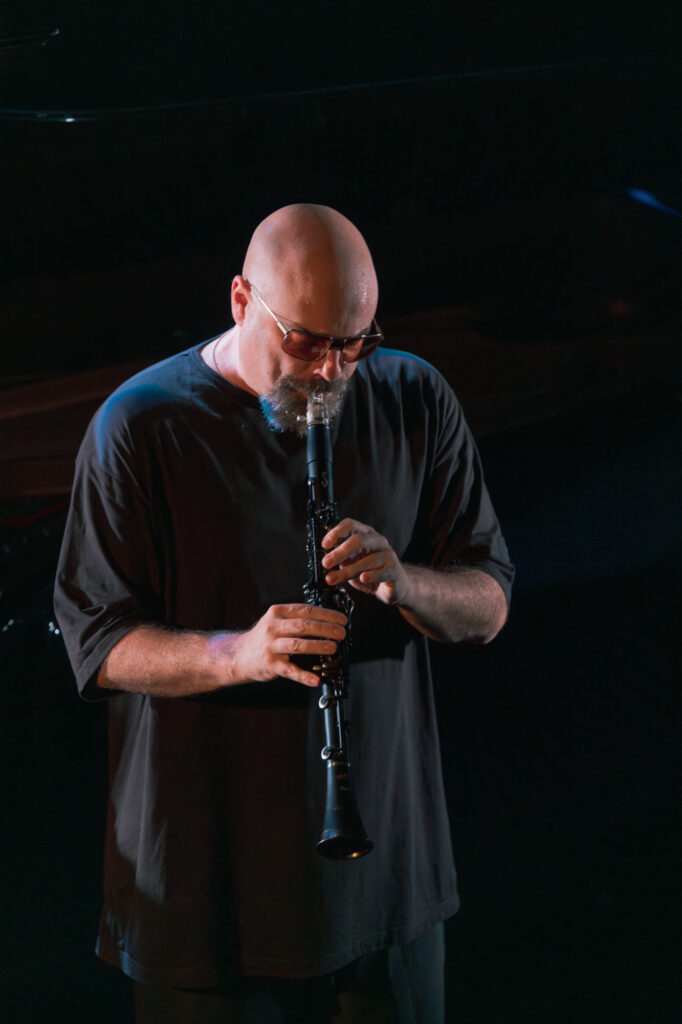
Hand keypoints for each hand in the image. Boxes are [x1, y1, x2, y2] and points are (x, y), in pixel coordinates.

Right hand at [228, 603, 346, 687]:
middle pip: (303, 626)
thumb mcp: (276, 620)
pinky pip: (290, 671)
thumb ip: (297, 618)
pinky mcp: (271, 665)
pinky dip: (304, 676)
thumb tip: (328, 620)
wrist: (239, 655)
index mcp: (277, 613)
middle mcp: (273, 628)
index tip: (341, 619)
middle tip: (342, 633)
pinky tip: (316, 679)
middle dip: (326, 629)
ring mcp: (271, 647)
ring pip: (298, 645)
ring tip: (334, 648)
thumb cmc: (264, 637)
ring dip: (318, 646)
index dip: (326, 614)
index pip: (306, 610)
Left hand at [321, 518, 409, 605]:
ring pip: (367, 560)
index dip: (336, 532)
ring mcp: (388, 554)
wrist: (396, 585)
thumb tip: (323, 561)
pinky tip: (363, 578)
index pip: (350, 525)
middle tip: (326, 563)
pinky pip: (382, 572)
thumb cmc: (371, 571)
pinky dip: (371, 575)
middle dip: (340, 552)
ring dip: (348, 570)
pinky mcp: (395, 570)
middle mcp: (377, 541)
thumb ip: (341, 559)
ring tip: (333, 578)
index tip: (324, 545)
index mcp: (365, 534)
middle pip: (358, 540)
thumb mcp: (353, 562)